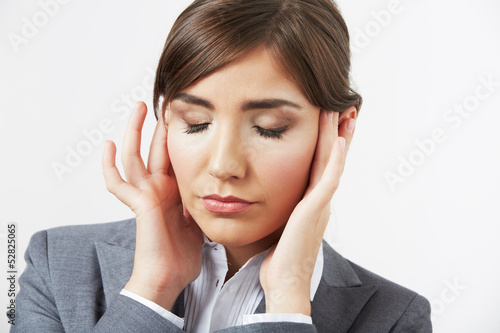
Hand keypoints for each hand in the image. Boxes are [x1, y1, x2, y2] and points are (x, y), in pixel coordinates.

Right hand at [102, 101, 202, 309]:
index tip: (183, 116)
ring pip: (135, 156)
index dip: (176, 138)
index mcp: (174, 191)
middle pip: (155, 149)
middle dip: (158, 126)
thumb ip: (199, 202)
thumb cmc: (183, 256)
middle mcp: (158, 189)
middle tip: (163, 102)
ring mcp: (146, 195)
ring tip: (140, 107)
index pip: (174, 157)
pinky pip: (117, 183)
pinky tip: (107, 145)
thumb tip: (213, 190)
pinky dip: (109, 165)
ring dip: (135, 131)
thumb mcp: (198, 221)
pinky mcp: (138, 204)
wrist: (169, 277)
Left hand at [260, 109, 355, 314]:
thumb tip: (274, 194)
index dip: (328, 141)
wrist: (284, 283)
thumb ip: (284, 206)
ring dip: (339, 136)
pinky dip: (334, 159)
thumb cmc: (280, 257)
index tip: (329, 118)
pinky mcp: (315, 211)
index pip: (322, 164)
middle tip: (345, 107)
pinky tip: (338, 140)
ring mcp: (320, 204)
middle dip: (339, 132)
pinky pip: (328, 180)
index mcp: (312, 201)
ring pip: (333, 163)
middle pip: (332, 159)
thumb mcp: (282, 223)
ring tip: (343, 112)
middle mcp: (320, 200)